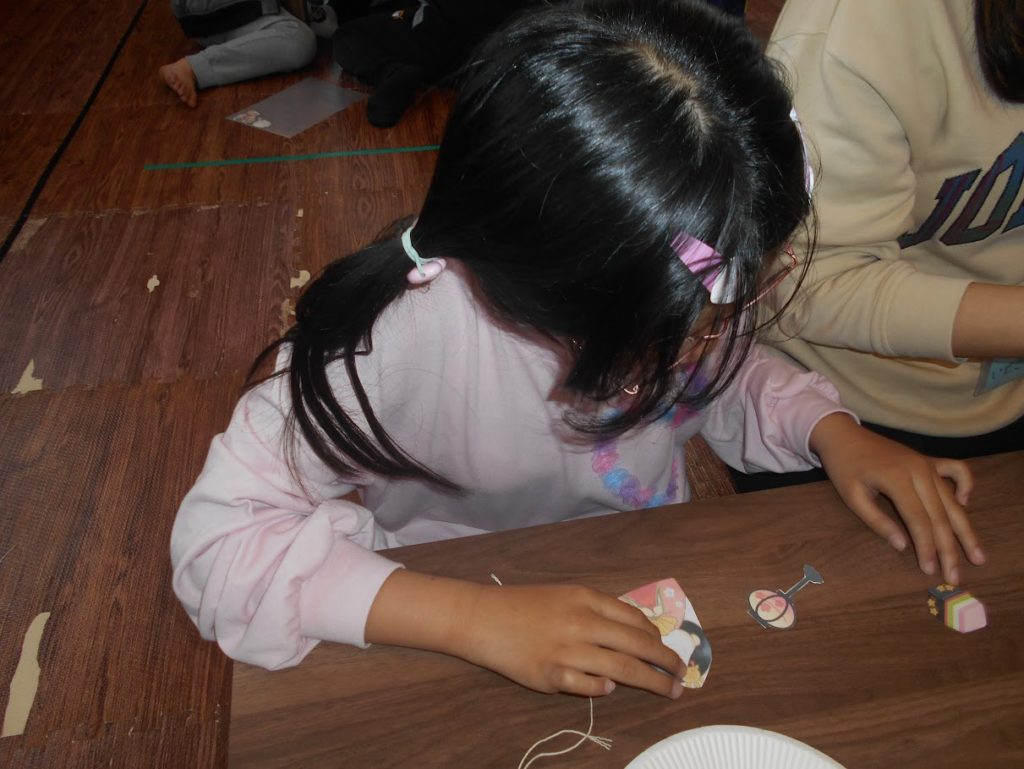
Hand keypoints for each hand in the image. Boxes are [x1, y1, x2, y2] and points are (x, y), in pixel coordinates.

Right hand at [365, 571, 685, 698]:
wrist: (483, 618)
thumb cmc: (525, 605)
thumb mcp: (564, 595)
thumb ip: (597, 610)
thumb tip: (633, 631)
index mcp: (585, 598)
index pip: (634, 618)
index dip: (656, 636)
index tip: (666, 648)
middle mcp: (580, 622)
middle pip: (636, 645)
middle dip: (665, 661)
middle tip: (682, 673)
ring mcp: (567, 650)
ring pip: (622, 668)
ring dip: (651, 681)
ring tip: (668, 689)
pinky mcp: (551, 675)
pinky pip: (589, 685)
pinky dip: (603, 687)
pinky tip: (610, 688)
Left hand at [810, 414, 984, 583]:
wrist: (844, 436)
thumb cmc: (845, 467)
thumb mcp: (852, 496)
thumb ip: (877, 521)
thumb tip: (903, 546)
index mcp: (897, 479)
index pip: (919, 520)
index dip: (927, 547)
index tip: (931, 571)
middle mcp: (919, 471)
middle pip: (940, 515)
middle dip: (949, 549)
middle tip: (955, 577)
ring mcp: (927, 464)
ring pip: (952, 501)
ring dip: (965, 530)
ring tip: (977, 555)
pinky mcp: (929, 460)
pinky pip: (957, 470)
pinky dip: (966, 486)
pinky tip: (964, 505)